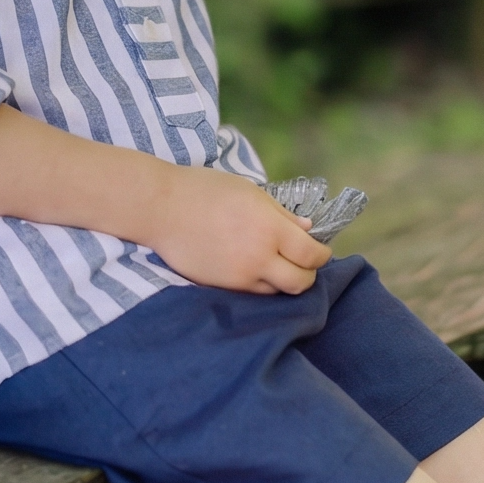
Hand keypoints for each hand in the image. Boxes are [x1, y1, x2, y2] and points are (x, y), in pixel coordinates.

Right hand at [146, 168, 332, 293]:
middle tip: (304, 263)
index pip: (311, 254)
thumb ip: (281, 214)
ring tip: (278, 265)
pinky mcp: (222, 287)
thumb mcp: (249, 192)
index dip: (322, 254)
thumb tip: (307, 228)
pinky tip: (255, 268)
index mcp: (270, 228)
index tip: (321, 250)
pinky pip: (252, 292)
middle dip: (308, 275)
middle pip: (300, 282)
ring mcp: (240, 276)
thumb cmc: (205, 190)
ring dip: (283, 281)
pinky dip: (261, 284)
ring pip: (277, 291)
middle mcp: (259, 257)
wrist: (161, 208)